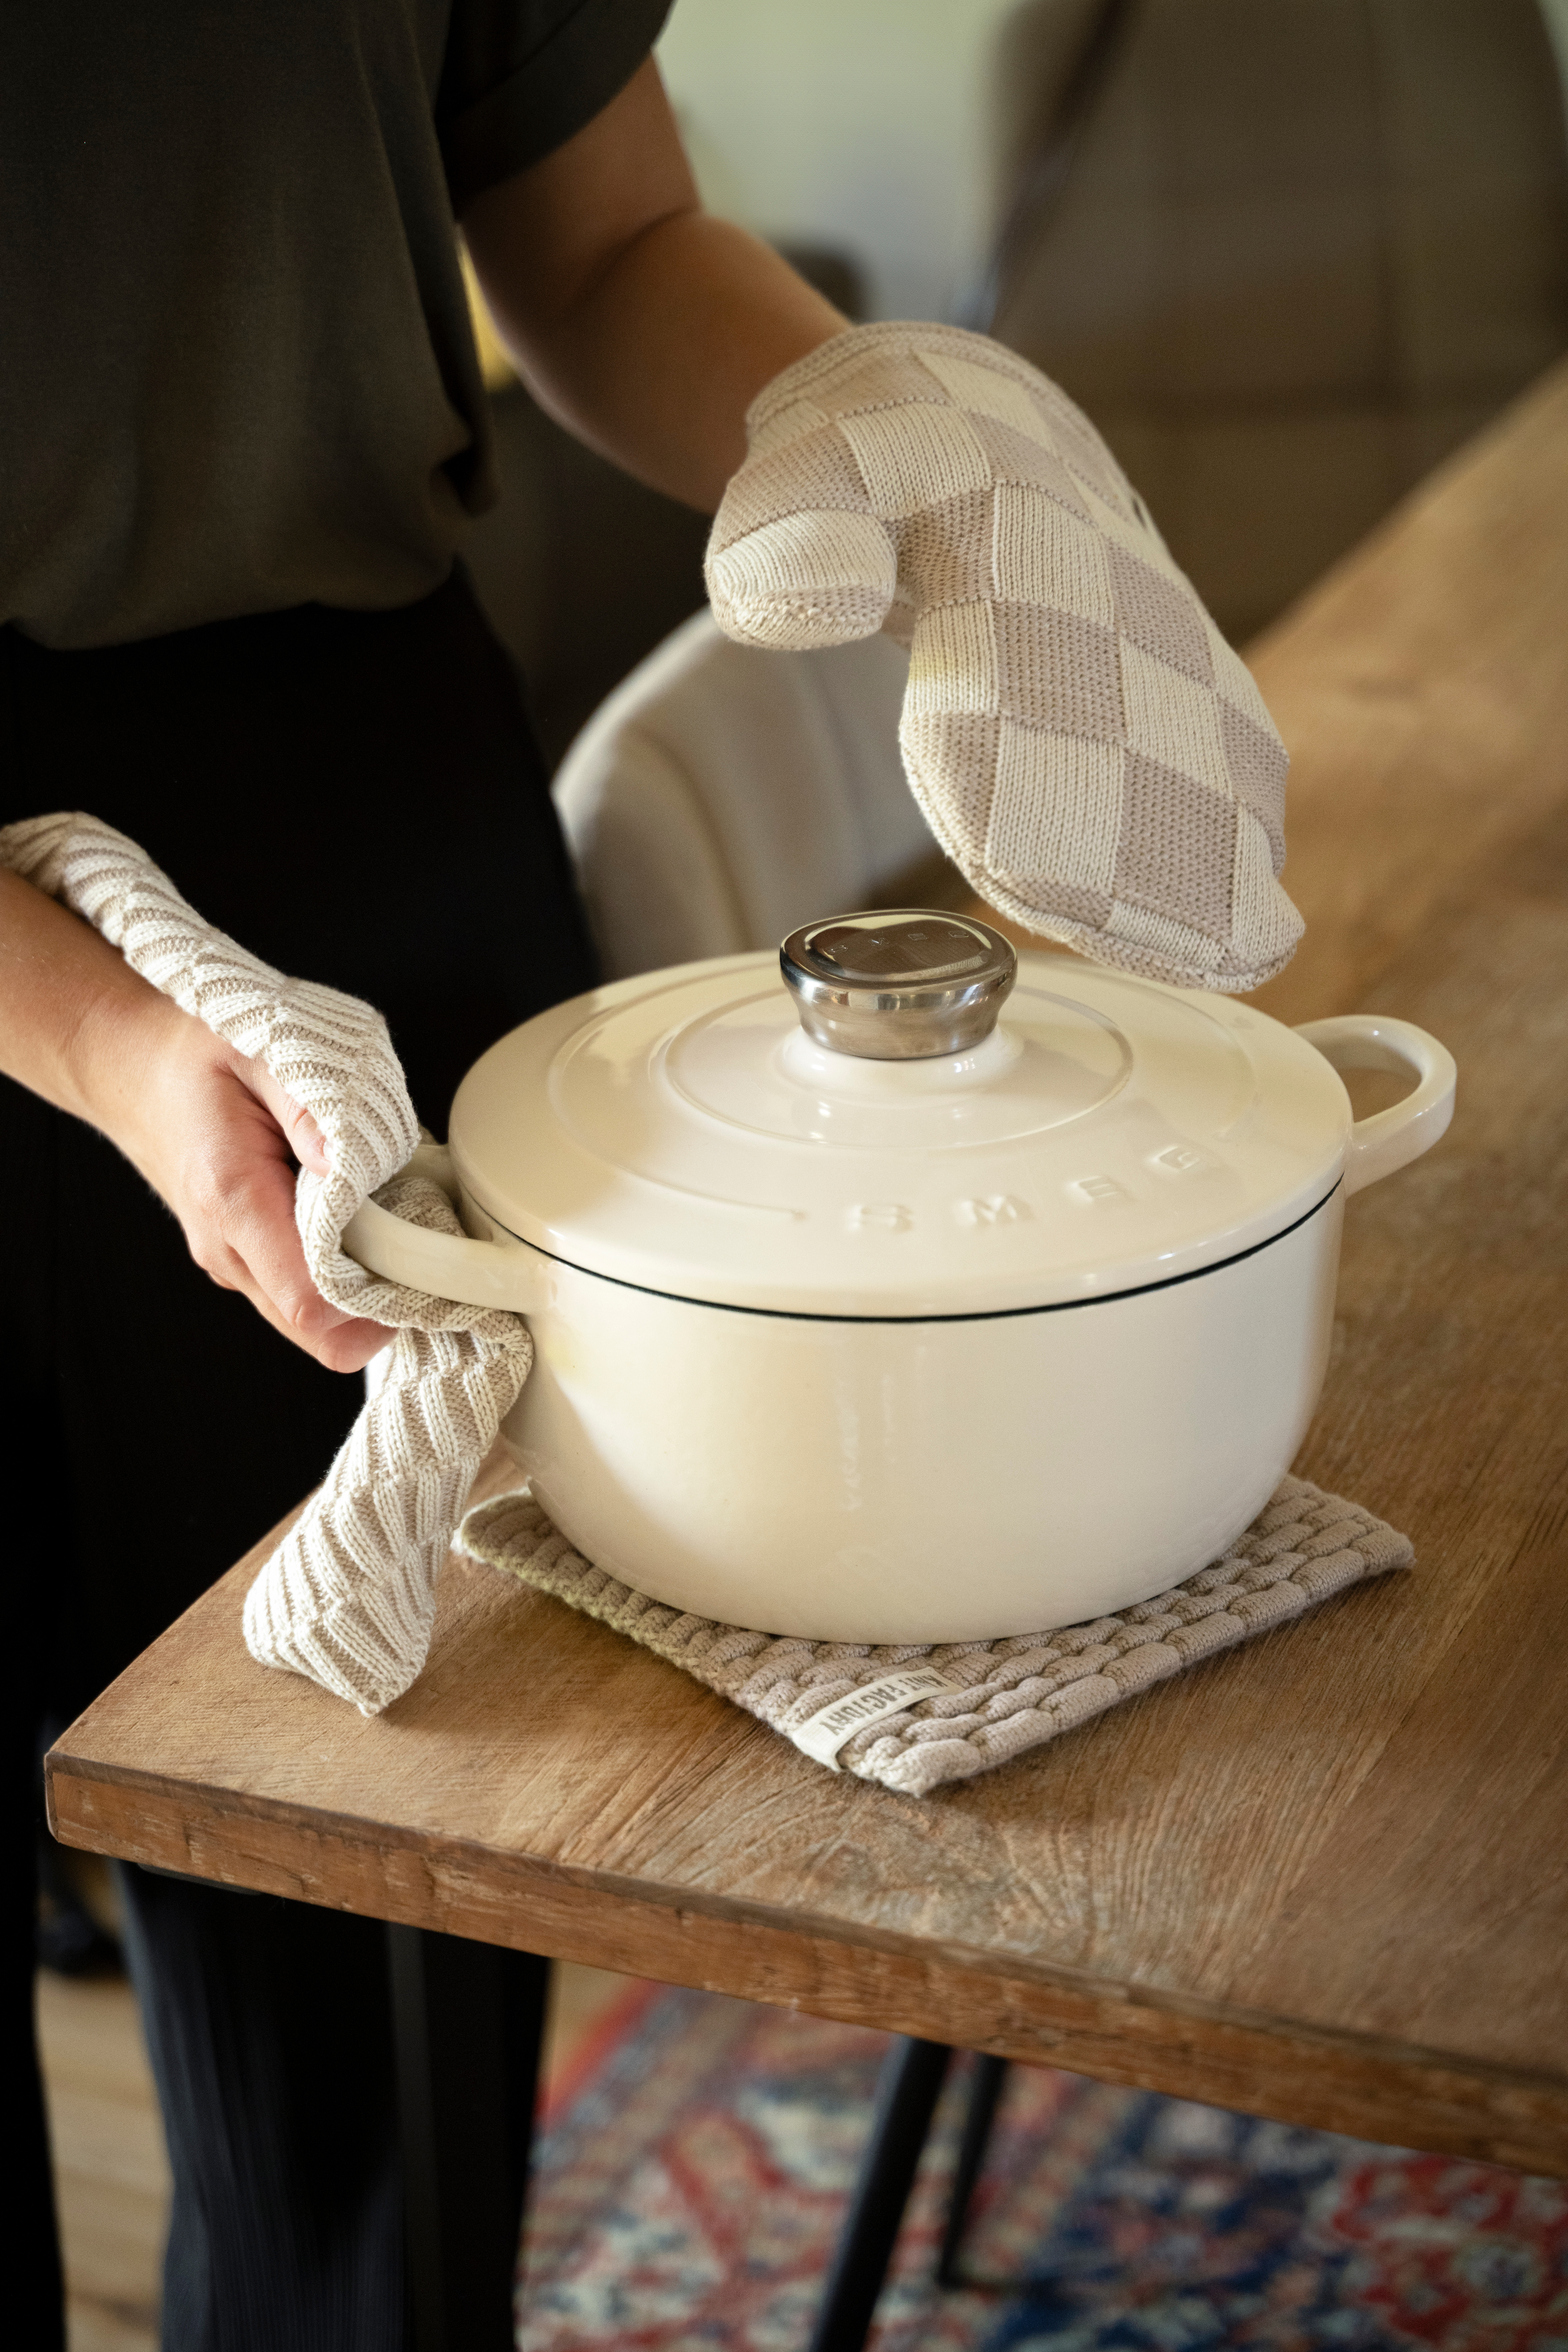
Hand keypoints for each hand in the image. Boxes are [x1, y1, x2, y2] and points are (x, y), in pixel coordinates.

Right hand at [0, 869, 391, 1372]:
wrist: (131, 1066)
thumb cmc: (197, 1055)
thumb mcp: (260, 1053)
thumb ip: (309, 1108)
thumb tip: (352, 1163)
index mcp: (235, 1200)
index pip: (310, 1303)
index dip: (372, 1306)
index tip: (416, 1267)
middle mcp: (228, 1247)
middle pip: (316, 1331)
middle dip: (378, 1309)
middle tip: (420, 1251)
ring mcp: (231, 1260)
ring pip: (308, 1322)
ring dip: (359, 1295)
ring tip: (391, 1232)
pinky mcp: (239, 1257)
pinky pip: (297, 1296)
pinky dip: (337, 1279)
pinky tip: (358, 1227)